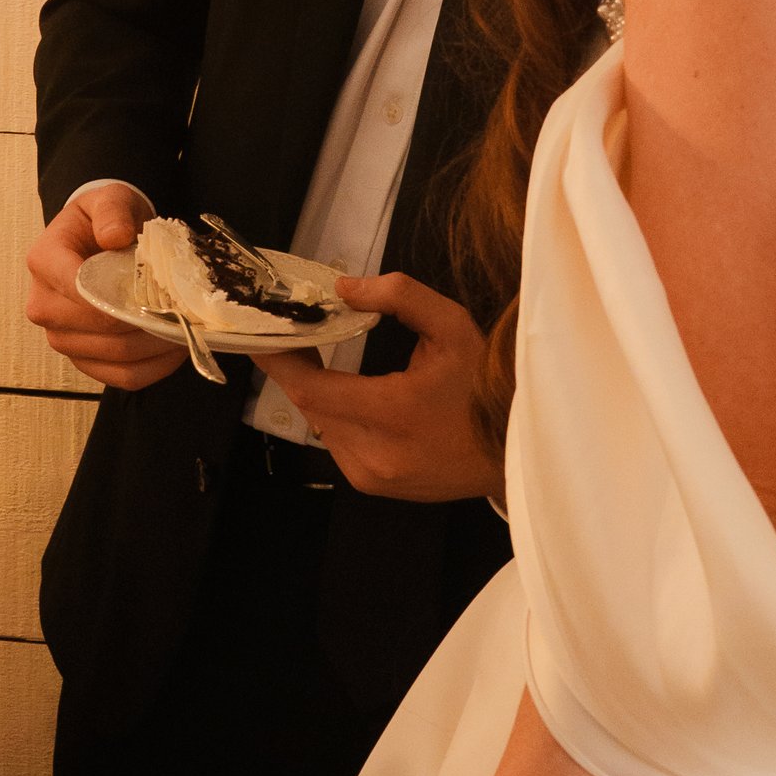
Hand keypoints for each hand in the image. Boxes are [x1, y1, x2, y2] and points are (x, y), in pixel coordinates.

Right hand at [25, 183, 184, 392]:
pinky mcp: (83, 359)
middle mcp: (43, 305)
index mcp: (44, 261)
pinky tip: (175, 348)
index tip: (158, 291)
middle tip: (182, 310)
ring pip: (114, 356)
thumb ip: (112, 211)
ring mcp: (61, 337)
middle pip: (99, 329)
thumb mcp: (109, 200)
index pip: (78, 288)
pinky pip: (122, 377)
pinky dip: (154, 368)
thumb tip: (114, 236)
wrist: (99, 240)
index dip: (120, 296)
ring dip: (156, 346)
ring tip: (184, 327)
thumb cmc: (104, 221)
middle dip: (147, 322)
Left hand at [251, 274, 501, 502]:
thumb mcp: (453, 327)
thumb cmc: (487, 386)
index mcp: (391, 413)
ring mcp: (372, 477)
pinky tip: (357, 398)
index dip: (278, 359)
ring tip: (329, 360)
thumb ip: (400, 297)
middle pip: (311, 405)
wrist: (516, 452)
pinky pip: (338, 444)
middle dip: (300, 368)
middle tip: (301, 333)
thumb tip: (343, 288)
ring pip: (321, 425)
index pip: (309, 388)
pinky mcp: (374, 487)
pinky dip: (338, 417)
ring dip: (319, 393)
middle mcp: (374, 454)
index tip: (258, 332)